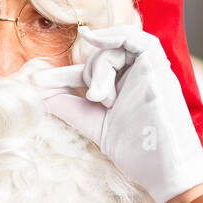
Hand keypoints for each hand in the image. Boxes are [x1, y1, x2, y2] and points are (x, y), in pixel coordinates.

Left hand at [25, 27, 202, 202]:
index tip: (37, 83)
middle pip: (103, 56)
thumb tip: (41, 96)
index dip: (62, 76)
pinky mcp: (158, 68)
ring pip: (115, 48)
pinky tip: (92, 37)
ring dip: (100, 67)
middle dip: (89, 73)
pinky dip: (114, 34)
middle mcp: (138, 78)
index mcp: (125, 91)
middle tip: (94, 99)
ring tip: (102, 97)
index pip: (91, 74)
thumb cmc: (139, 153)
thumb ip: (72, 108)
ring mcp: (150, 72)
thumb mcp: (96, 126)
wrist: (165, 168)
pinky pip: (137, 38)